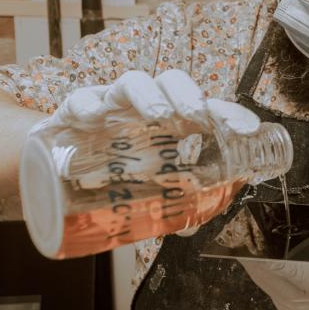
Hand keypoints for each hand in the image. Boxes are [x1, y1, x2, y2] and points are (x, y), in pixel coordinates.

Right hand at [31, 70, 259, 236]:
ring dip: (148, 95)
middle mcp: (146, 106)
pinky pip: (81, 98)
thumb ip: (171, 205)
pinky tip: (93, 119)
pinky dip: (88, 104)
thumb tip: (191, 228)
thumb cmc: (114, 168)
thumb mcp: (147, 188)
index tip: (248, 129)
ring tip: (158, 116)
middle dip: (188, 95)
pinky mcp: (74, 110)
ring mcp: (111, 104)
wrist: (60, 164)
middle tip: (196, 117)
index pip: (208, 109)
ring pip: (132, 82)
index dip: (230, 114)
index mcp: (172, 121)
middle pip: (173, 82)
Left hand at [241, 233, 308, 309]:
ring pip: (262, 278)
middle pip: (272, 275)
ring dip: (254, 253)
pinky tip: (256, 242)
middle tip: (248, 222)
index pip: (301, 274)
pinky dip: (259, 260)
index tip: (263, 238)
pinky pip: (265, 280)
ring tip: (246, 227)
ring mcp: (289, 307)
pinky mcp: (281, 304)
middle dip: (259, 249)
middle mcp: (305, 306)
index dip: (280, 256)